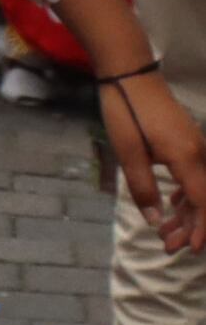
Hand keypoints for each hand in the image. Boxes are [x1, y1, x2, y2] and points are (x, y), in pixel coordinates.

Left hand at [102, 72, 205, 252]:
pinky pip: (195, 176)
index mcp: (188, 158)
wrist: (130, 74)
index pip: (203, 203)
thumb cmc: (125, 111)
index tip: (190, 250)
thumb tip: (155, 222)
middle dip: (190, 228)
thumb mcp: (128, 153)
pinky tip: (173, 207)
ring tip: (165, 233)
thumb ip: (142, 189)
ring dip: (186, 214)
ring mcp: (197, 147)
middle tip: (167, 247)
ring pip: (200, 190)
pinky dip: (186, 195)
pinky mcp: (188, 142)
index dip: (200, 230)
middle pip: (204, 200)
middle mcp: (200, 154)